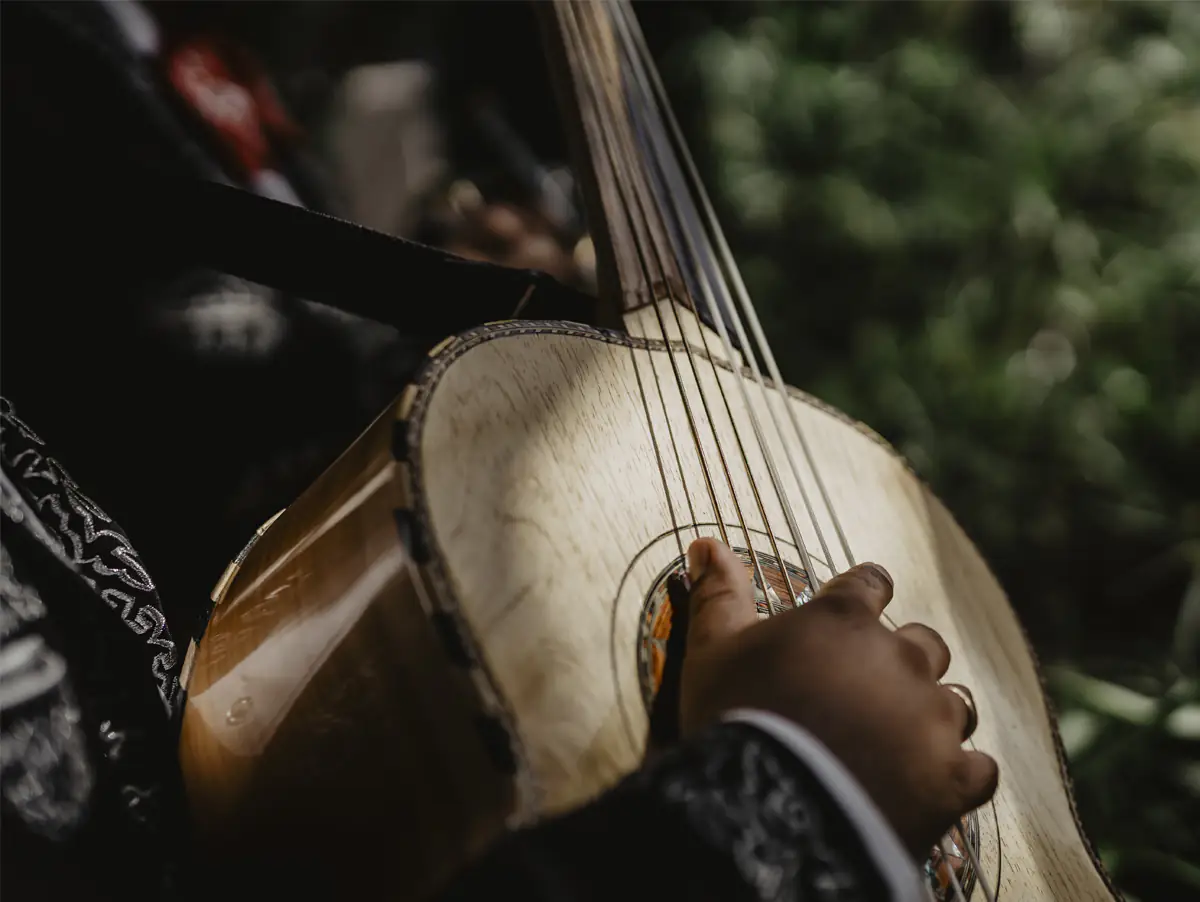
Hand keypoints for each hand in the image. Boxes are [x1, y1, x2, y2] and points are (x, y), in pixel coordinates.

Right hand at [679, 537, 997, 859]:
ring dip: (935, 713)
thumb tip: (706, 543)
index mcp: (844, 620)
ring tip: (906, 736)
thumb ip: (719, 595)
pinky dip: (961, 772)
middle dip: (905, 659)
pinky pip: (979, 767)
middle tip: (874, 686)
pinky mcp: (952, 777)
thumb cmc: (737, 719)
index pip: (870, 584)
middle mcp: (900, 659)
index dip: (865, 591)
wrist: (773, 810)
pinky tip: (939, 781)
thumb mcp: (714, 651)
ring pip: (956, 703)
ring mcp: (932, 718)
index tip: (861, 600)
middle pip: (925, 644)